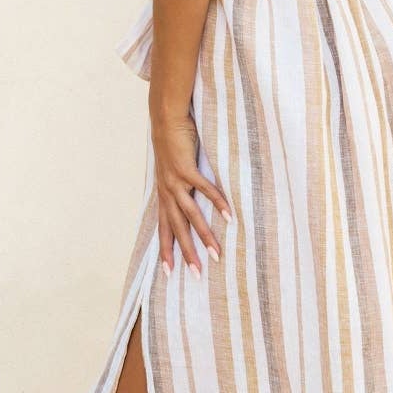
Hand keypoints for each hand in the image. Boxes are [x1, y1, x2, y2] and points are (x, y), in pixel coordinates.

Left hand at [151, 111, 232, 276]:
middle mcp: (167, 191)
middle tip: (197, 274)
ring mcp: (175, 181)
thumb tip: (191, 197)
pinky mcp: (186, 168)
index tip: (169, 273)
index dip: (165, 250)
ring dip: (204, 236)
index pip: (163, 229)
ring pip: (190, 215)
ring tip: (216, 254)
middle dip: (186, 253)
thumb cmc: (173, 142)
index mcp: (164, 194)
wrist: (166, 118)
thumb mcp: (173, 169)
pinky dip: (217, 203)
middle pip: (176, 229)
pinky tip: (229, 217)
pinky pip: (204, 190)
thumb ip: (181, 184)